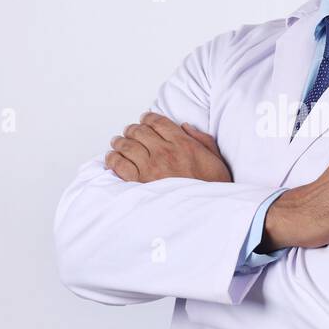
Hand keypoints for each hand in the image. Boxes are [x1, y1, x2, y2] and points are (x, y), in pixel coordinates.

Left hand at [105, 112, 232, 183]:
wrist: (206, 211)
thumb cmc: (211, 188)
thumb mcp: (215, 159)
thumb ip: (201, 139)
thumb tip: (185, 127)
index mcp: (182, 144)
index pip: (158, 122)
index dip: (148, 118)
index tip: (144, 120)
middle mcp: (164, 152)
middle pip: (139, 131)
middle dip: (132, 129)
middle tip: (129, 132)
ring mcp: (150, 167)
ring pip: (126, 145)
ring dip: (120, 142)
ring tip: (117, 143)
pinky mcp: (139, 183)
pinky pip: (119, 165)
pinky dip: (113, 159)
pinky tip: (113, 158)